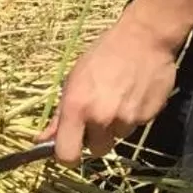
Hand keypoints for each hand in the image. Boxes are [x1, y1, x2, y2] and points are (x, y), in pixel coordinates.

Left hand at [46, 16, 181, 162]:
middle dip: (97, 137)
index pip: (67, 155)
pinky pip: (138, 125)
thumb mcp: (74, 79)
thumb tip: (43, 139)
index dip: (68, 155)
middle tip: (100, 116)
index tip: (71, 147)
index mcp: (77, 108)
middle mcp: (101, 117)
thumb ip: (60, 114)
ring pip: (119, 136)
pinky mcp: (149, 115)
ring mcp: (127, 118)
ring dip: (117, 124)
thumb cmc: (105, 53)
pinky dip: (135, 114)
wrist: (145, 37)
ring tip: (121, 97)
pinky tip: (136, 94)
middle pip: (98, 149)